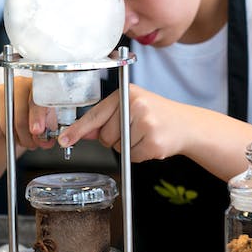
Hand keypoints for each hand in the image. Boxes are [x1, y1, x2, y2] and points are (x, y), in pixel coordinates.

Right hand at [0, 78, 56, 149]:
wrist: (14, 115)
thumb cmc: (34, 117)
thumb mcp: (46, 122)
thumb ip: (46, 130)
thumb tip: (45, 141)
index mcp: (38, 86)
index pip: (37, 99)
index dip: (37, 116)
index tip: (37, 132)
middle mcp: (18, 84)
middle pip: (20, 112)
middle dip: (26, 134)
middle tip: (30, 143)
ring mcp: (0, 91)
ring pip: (6, 121)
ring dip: (14, 136)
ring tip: (20, 137)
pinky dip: (0, 134)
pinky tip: (6, 130)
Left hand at [57, 84, 189, 160]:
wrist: (186, 125)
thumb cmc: (155, 115)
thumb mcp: (130, 109)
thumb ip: (105, 120)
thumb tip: (80, 132)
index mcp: (126, 94)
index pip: (96, 115)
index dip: (78, 129)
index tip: (64, 139)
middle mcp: (136, 105)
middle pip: (106, 136)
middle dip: (114, 140)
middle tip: (132, 131)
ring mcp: (146, 123)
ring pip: (119, 148)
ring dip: (129, 147)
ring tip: (144, 135)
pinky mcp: (154, 142)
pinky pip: (132, 157)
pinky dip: (139, 155)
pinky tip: (150, 143)